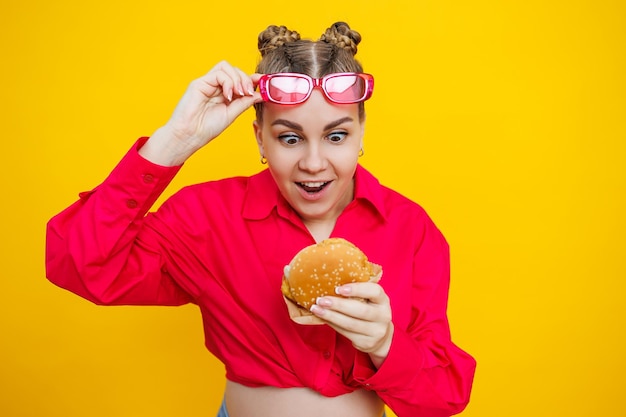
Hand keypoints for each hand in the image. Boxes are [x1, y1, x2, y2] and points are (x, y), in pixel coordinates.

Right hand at [140, 61, 262, 165]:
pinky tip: (227, 95)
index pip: (239, 79)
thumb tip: (260, 94)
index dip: (252, 78)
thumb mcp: (232, 114)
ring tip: (238, 94)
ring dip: (237, 79)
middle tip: (248, 92)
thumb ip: (244, 102)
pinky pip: (218, 73)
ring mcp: (207, 83)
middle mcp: (216, 86)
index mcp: (224, 94)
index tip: (263, 81)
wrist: (190, 135)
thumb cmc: (207, 128)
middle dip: (246, 79)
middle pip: (234, 70)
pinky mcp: (199, 82)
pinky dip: (227, 82)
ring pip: (226, 67)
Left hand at [311, 282, 393, 367]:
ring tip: (316, 309)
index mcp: (383, 300)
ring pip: (350, 324)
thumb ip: (357, 292)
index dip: (357, 289)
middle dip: (338, 305)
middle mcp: (383, 316)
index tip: (339, 289)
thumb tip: (329, 282)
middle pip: (360, 310)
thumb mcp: (369, 300)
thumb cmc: (369, 310)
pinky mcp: (366, 343)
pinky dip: (332, 324)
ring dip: (331, 316)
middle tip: (321, 300)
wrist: (380, 336)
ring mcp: (376, 332)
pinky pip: (346, 333)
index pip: (374, 291)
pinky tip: (323, 318)